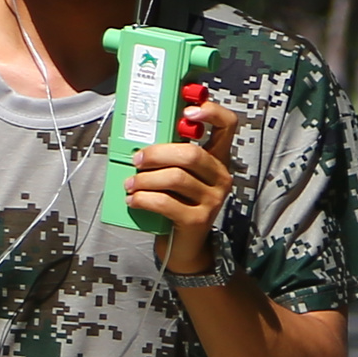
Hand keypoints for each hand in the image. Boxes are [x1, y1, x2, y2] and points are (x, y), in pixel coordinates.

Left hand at [125, 93, 243, 276]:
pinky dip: (143, 199)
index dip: (212, 112)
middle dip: (157, 153)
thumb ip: (170, 157)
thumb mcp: (177, 177)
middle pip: (191, 154)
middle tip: (136, 159)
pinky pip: (165, 203)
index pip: (227, 126)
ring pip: (175, 178)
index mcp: (217, 159)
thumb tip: (139, 140)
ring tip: (130, 184)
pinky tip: (133, 200)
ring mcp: (212, 200)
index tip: (188, 109)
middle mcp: (221, 177)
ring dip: (145, 179)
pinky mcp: (197, 220)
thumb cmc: (176, 203)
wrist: (184, 247)